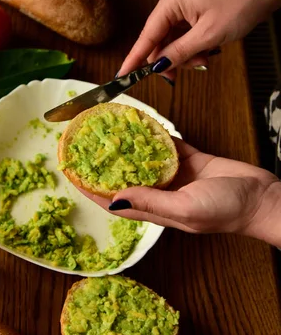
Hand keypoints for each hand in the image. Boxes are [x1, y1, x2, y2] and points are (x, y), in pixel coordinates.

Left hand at [79, 138, 280, 242]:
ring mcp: (175, 176)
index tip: (72, 173)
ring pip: (142, 159)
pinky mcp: (190, 160)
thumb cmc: (227, 210)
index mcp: (156, 209)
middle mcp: (160, 193)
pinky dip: (153, 135)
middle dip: (103, 165)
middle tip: (85, 146)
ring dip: (126, 147)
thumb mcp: (185, 209)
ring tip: (107, 130)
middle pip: (124, 178)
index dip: (91, 189)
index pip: (114, 200)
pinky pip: (165, 146)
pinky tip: (141, 123)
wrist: (262, 198)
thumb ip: (151, 202)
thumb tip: (115, 197)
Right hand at [118, 0, 279, 79]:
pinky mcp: (193, 15)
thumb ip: (179, 52)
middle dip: (170, 60)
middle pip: (158, 42)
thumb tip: (157, 66)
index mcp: (171, 3)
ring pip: (172, 43)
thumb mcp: (208, 35)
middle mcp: (172, 5)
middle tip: (181, 73)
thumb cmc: (239, 4)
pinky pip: (183, 39)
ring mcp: (183, 10)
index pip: (146, 36)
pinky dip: (192, 50)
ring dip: (185, 56)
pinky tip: (206, 52)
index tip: (121, 76)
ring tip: (205, 57)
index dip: (134, 59)